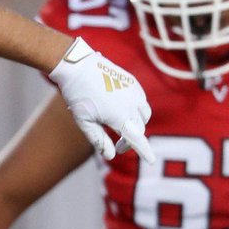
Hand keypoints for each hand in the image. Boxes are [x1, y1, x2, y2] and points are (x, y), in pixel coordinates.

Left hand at [49, 38, 153, 163]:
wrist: (79, 68)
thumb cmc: (79, 97)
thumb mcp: (85, 123)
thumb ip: (99, 140)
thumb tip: (111, 156)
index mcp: (119, 116)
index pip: (136, 138)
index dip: (144, 151)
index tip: (151, 161)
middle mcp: (131, 103)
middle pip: (140, 129)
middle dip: (131, 140)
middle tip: (118, 146)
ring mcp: (134, 91)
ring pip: (145, 115)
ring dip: (137, 125)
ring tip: (121, 128)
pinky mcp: (133, 82)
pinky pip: (142, 101)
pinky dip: (137, 111)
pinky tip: (123, 111)